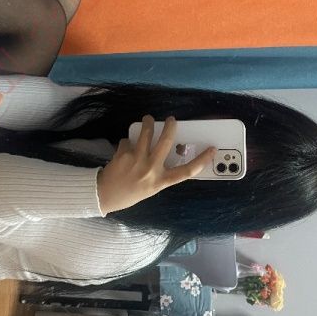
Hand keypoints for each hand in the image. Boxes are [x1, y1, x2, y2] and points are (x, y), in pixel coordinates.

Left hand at [97, 115, 216, 214]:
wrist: (104, 196)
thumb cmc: (130, 193)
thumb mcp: (151, 187)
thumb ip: (160, 172)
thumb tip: (169, 152)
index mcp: (161, 181)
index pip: (186, 172)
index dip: (202, 160)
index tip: (212, 149)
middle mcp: (151, 170)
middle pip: (165, 142)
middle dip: (170, 127)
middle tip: (171, 119)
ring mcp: (137, 160)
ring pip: (146, 134)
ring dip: (148, 123)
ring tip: (148, 119)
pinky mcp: (123, 154)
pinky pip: (128, 141)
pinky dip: (127, 142)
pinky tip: (124, 148)